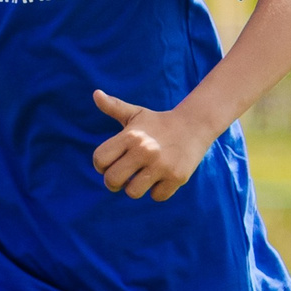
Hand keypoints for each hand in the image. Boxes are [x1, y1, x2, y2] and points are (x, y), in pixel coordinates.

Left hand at [90, 90, 213, 200]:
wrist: (194, 125)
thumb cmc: (158, 123)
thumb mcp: (136, 114)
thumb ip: (114, 106)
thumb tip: (95, 94)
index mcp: (131, 135)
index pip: (100, 159)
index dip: (100, 166)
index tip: (109, 165)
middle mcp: (145, 150)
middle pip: (112, 180)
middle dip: (113, 182)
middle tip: (122, 178)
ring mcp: (162, 165)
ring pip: (133, 192)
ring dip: (135, 188)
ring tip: (142, 178)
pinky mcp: (177, 177)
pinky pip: (157, 196)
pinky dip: (157, 191)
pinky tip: (161, 179)